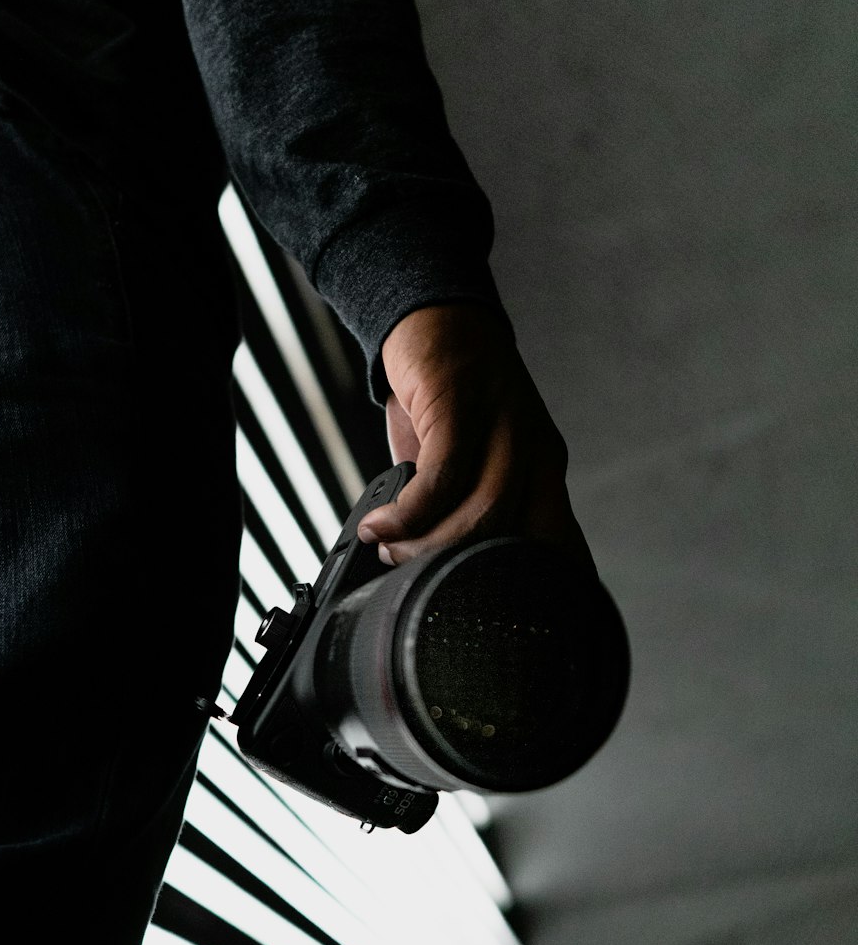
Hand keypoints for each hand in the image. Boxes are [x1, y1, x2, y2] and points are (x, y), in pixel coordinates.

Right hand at [356, 302, 594, 573]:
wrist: (433, 318)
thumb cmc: (444, 400)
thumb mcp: (467, 465)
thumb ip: (464, 513)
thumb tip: (433, 572)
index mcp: (545, 475)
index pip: (565, 549)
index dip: (544, 595)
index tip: (504, 626)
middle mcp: (537, 455)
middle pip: (518, 540)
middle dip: (459, 572)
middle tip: (411, 577)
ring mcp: (506, 431)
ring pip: (484, 514)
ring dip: (427, 546)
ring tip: (390, 549)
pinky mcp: (464, 409)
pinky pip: (442, 479)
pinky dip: (406, 513)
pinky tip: (379, 523)